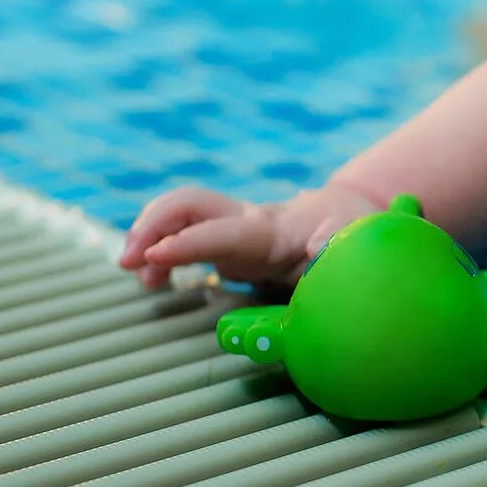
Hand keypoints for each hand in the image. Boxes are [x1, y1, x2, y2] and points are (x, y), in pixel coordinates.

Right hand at [117, 183, 384, 290]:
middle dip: (153, 225)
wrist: (357, 217)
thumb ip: (338, 251)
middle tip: (128, 261)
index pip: (225, 231)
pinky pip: (184, 236)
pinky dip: (161, 254)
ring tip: (136, 275)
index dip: (190, 243)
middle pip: (189, 204)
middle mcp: (247, 221)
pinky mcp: (227, 243)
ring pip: (180, 216)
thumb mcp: (358, 244)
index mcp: (276, 228)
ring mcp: (233, 228)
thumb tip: (322, 248)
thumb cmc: (356, 236)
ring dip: (148, 237)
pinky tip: (153, 282)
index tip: (154, 258)